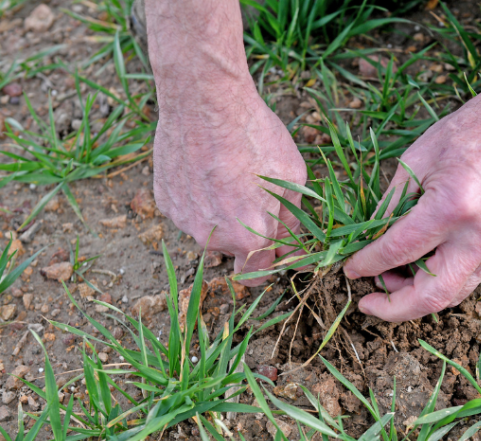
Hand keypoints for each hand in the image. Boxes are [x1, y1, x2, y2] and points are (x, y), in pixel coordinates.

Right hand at [153, 84, 305, 285]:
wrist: (205, 102)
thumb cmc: (255, 138)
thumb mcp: (292, 179)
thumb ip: (290, 222)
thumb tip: (289, 248)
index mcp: (250, 239)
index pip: (258, 275)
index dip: (268, 263)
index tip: (273, 248)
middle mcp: (214, 239)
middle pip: (234, 250)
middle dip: (246, 232)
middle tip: (252, 194)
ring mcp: (185, 222)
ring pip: (209, 229)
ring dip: (220, 213)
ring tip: (228, 174)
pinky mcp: (165, 202)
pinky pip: (188, 210)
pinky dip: (198, 198)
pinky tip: (205, 168)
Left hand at [343, 86, 480, 320]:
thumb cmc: (466, 132)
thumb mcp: (415, 161)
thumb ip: (390, 206)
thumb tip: (366, 241)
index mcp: (451, 208)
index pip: (398, 252)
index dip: (367, 264)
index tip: (350, 269)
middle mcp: (479, 235)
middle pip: (433, 297)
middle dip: (394, 308)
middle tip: (367, 303)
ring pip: (454, 293)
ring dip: (417, 296)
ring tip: (391, 279)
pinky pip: (469, 276)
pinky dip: (439, 279)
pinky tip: (420, 265)